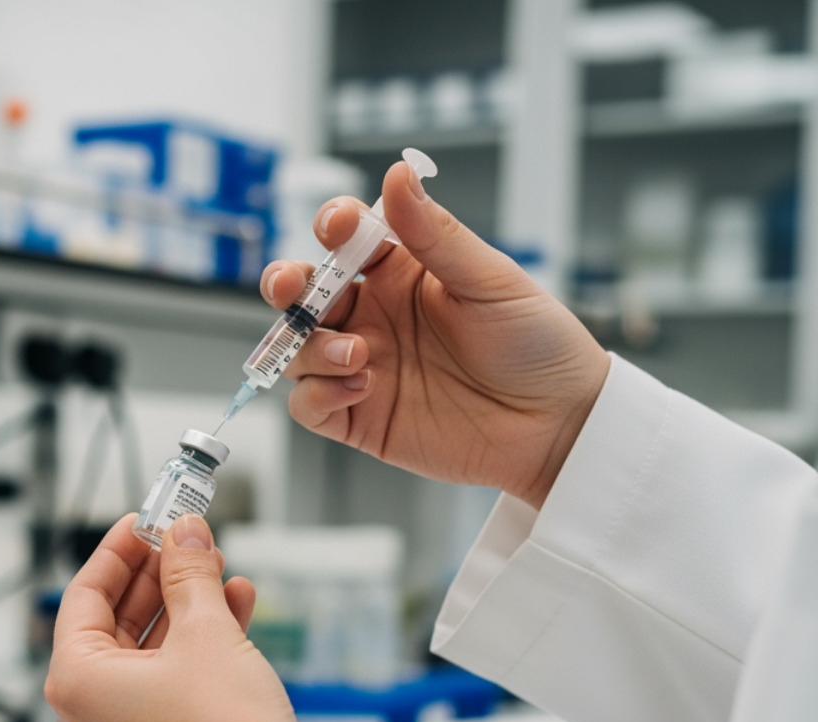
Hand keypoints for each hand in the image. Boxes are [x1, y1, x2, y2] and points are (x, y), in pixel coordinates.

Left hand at [46, 513, 299, 721]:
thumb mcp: (206, 632)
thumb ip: (189, 574)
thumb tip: (184, 533)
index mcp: (74, 682)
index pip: (84, 596)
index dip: (118, 552)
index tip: (145, 520)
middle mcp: (84, 714)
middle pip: (115, 624)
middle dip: (160, 578)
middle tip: (190, 541)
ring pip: (146, 653)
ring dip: (185, 608)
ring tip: (222, 571)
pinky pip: (165, 684)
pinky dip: (195, 648)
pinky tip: (234, 609)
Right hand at [262, 161, 609, 508]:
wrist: (559, 424)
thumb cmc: (537, 345)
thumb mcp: (491, 280)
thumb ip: (436, 234)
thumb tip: (398, 174)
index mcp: (401, 274)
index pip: (345, 240)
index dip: (332, 227)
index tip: (336, 227)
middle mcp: (373, 317)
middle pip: (302, 294)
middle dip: (285, 285)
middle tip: (291, 288)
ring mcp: (361, 367)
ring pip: (297, 348)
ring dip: (310, 346)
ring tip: (357, 354)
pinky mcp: (359, 417)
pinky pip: (308, 404)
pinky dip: (317, 394)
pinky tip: (358, 388)